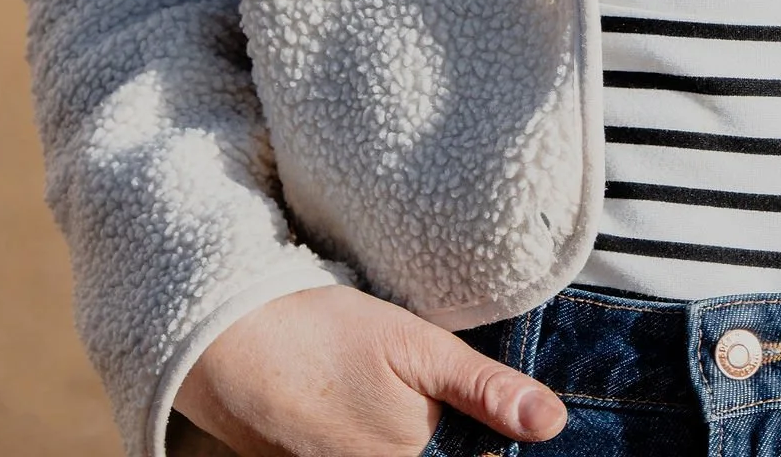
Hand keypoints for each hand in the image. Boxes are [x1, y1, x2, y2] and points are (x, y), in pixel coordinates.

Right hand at [173, 285, 566, 456]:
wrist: (227, 345)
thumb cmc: (323, 336)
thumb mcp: (413, 345)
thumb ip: (483, 388)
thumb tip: (553, 424)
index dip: (491, 440)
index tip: (507, 421)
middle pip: (439, 456)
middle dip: (457, 437)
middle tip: (439, 396)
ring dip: (424, 437)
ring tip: (401, 398)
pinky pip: (366, 455)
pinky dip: (389, 439)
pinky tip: (373, 408)